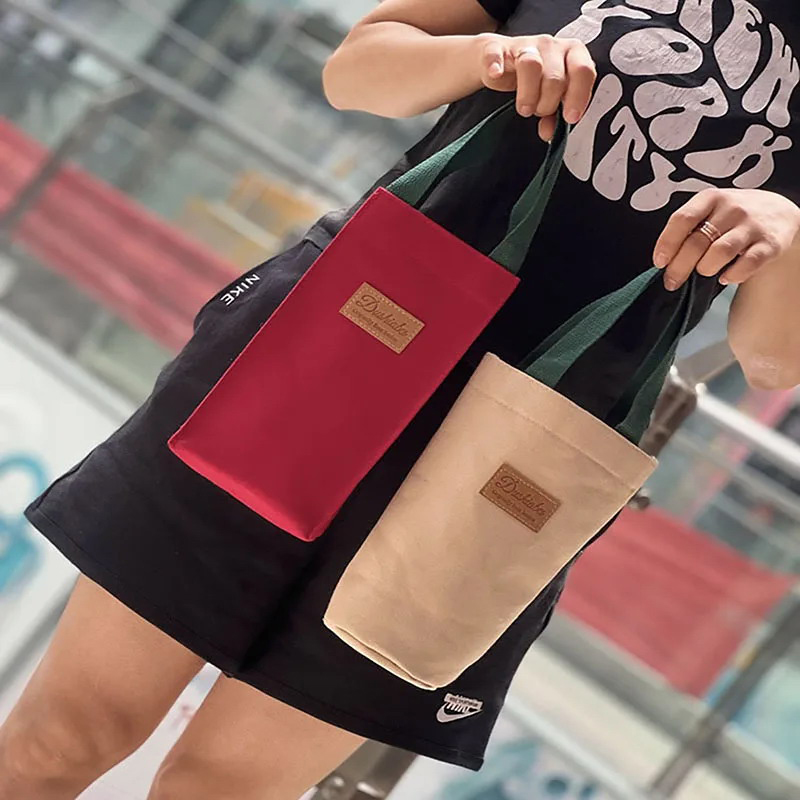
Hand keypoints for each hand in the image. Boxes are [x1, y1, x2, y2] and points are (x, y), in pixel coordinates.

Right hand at [477, 33, 595, 140]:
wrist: (501, 60)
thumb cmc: (533, 79)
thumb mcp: (549, 96)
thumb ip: (555, 114)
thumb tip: (550, 132)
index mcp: (572, 54)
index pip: (583, 70)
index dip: (578, 96)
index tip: (570, 117)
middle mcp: (551, 46)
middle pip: (555, 77)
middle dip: (547, 103)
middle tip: (538, 111)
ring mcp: (524, 45)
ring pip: (531, 65)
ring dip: (528, 94)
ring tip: (524, 108)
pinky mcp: (497, 48)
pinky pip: (496, 54)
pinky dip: (495, 65)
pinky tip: (496, 74)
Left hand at [653, 189, 799, 290]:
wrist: (779, 212)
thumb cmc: (733, 216)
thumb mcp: (710, 210)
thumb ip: (688, 228)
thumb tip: (664, 259)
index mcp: (711, 199)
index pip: (682, 219)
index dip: (667, 243)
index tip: (659, 262)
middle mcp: (732, 209)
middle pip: (697, 242)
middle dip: (679, 267)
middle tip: (672, 281)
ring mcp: (751, 226)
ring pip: (720, 253)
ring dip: (705, 268)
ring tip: (705, 271)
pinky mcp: (769, 244)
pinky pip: (746, 264)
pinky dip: (732, 275)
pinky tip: (726, 277)